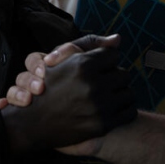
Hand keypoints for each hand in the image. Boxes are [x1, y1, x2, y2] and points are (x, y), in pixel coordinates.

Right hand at [0, 35, 133, 153]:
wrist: (35, 122)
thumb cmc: (48, 84)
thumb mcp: (62, 58)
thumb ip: (91, 44)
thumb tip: (118, 38)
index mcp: (83, 65)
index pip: (113, 55)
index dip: (105, 60)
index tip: (99, 66)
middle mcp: (92, 85)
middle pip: (124, 74)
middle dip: (114, 76)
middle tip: (103, 82)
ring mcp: (99, 107)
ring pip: (129, 92)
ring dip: (120, 93)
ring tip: (108, 94)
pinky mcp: (103, 125)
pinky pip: (130, 112)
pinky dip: (123, 109)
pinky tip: (111, 108)